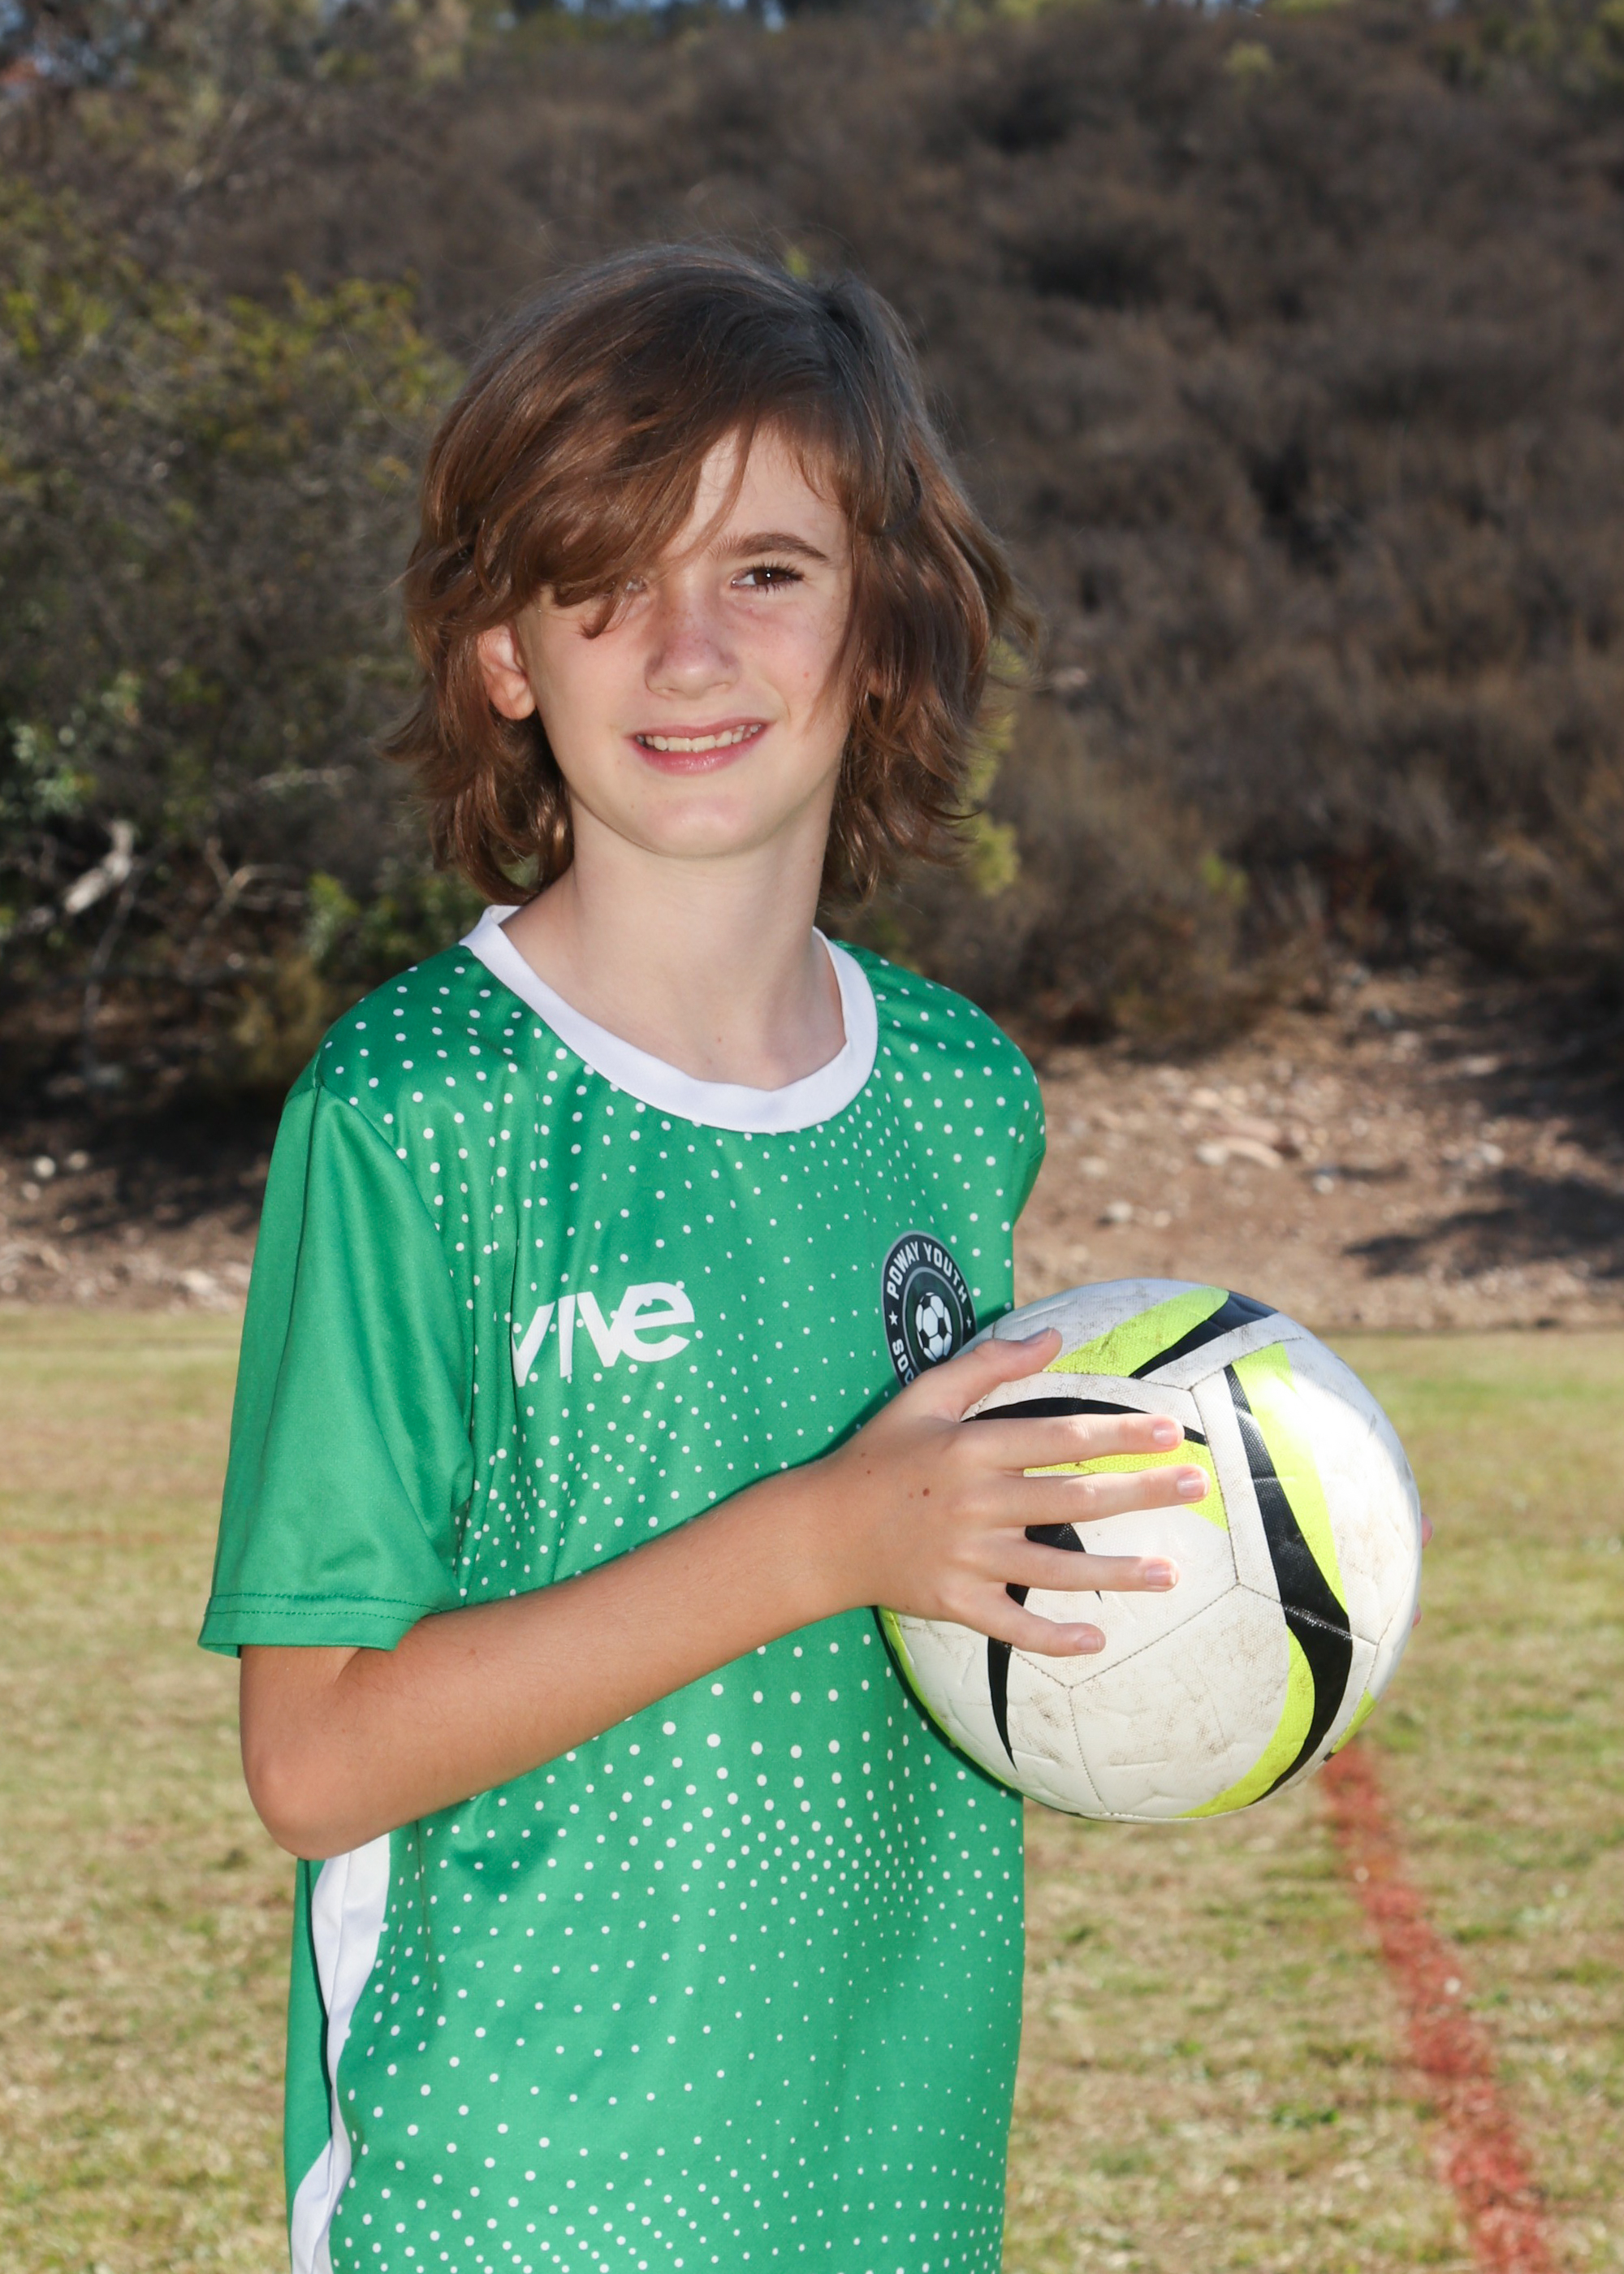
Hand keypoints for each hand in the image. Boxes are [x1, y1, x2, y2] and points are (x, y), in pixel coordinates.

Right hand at [804, 1328, 1207, 1658]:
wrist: (818, 1532)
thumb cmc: (878, 1456)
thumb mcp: (923, 1396)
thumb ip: (987, 1364)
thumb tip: (1052, 1334)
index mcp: (968, 1449)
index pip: (1058, 1437)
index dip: (1118, 1433)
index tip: (1170, 1431)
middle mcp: (972, 1504)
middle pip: (1072, 1499)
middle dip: (1140, 1492)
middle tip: (1195, 1486)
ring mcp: (964, 1559)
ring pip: (1055, 1570)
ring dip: (1118, 1573)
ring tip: (1171, 1572)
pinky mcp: (952, 1603)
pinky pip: (1012, 1627)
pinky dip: (1054, 1638)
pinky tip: (1099, 1638)